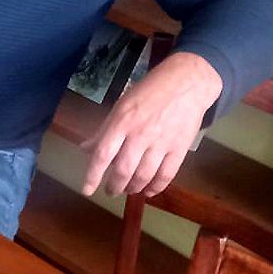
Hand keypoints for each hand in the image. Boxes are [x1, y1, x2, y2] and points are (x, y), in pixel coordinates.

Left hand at [81, 52, 221, 198]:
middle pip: (123, 170)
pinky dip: (156, 187)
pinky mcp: (180, 148)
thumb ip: (104, 129)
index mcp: (122, 121)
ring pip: (144, 176)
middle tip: (111, 191)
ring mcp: (161, 142)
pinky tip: (149, 191)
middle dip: (114, 186)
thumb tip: (85, 148)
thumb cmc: (149, 91)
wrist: (187, 82)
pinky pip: (166, 175)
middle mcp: (140, 134)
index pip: (102, 154)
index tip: (87, 190)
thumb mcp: (122, 105)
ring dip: (133, 188)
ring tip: (128, 190)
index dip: (92, 175)